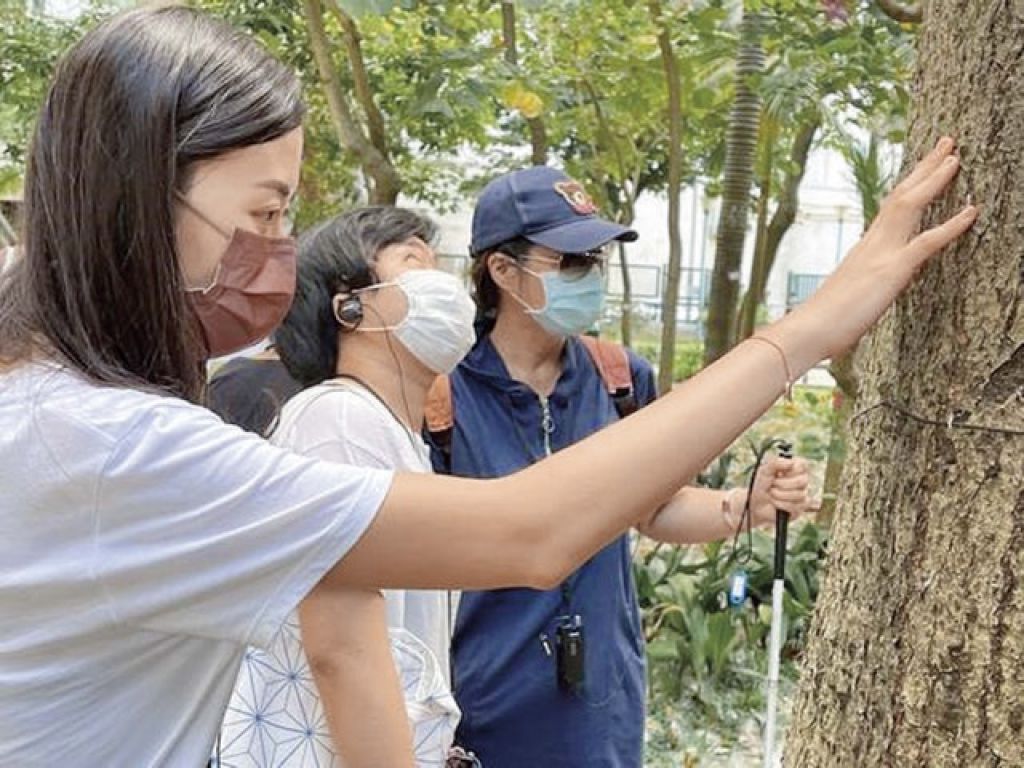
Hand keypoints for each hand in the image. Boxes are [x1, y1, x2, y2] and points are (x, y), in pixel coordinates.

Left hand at [749, 455, 811, 526]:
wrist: (756, 503)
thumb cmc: (761, 485)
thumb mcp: (763, 471)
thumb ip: (774, 463)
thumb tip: (790, 463)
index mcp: (794, 468)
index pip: (803, 464)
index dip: (792, 470)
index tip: (780, 472)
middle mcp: (801, 480)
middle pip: (803, 481)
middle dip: (783, 484)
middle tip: (772, 484)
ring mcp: (802, 494)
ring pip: (800, 495)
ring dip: (780, 495)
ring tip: (772, 494)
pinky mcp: (800, 508)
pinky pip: (796, 506)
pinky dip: (781, 504)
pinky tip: (775, 502)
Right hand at [780, 137, 977, 361]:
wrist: (809, 329)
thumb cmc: (824, 321)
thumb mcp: (850, 295)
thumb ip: (865, 284)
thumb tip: (869, 289)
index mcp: (865, 248)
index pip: (891, 206)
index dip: (912, 184)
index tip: (926, 164)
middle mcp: (873, 243)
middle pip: (902, 195)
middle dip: (925, 167)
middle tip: (946, 143)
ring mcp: (882, 254)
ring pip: (910, 205)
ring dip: (934, 179)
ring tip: (954, 157)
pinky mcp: (892, 271)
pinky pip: (926, 242)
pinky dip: (951, 224)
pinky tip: (971, 211)